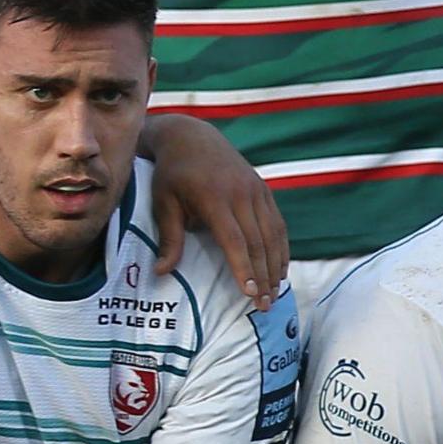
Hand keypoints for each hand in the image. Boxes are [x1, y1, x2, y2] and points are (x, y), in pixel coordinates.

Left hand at [142, 113, 288, 307]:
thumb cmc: (171, 174)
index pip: (235, 240)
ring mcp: (256, 190)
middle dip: (263, 277)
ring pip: (273, 234)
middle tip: (265, 305)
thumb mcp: (163, 203)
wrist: (192, 138)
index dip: (244, 268)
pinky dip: (281, 248)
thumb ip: (169, 238)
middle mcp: (241, 194)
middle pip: (258, 242)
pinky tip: (280, 269)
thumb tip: (161, 273)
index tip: (249, 293)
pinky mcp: (263, 190)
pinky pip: (277, 223)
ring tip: (275, 293)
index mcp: (214, 197)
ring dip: (276, 266)